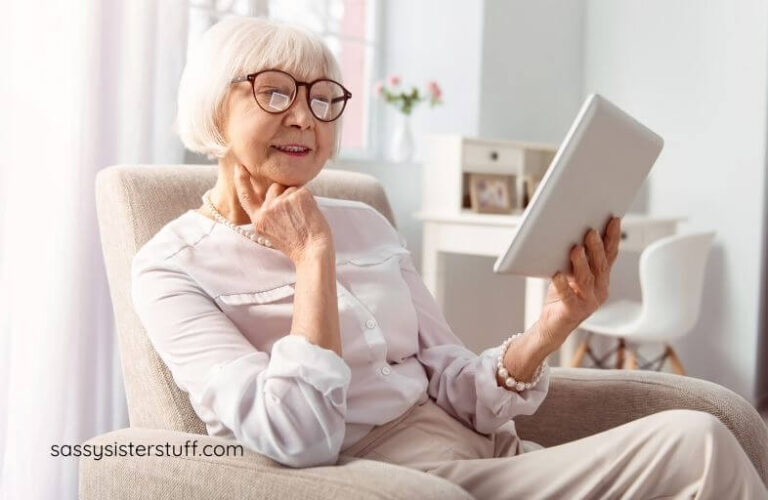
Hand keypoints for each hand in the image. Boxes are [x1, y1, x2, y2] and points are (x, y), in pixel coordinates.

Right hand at [233, 163, 333, 263]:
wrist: (313, 251)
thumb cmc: (297, 245)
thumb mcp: (271, 233)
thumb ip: (267, 215)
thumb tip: (272, 197)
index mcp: (259, 220)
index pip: (246, 196)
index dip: (241, 180)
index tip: (239, 167)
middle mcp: (267, 210)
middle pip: (274, 188)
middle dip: (284, 195)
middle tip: (295, 216)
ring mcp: (282, 202)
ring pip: (289, 189)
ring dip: (297, 198)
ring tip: (302, 217)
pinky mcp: (298, 196)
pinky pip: (303, 189)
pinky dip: (308, 199)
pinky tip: (309, 214)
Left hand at [536, 216, 621, 348]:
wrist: (552, 327)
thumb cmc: (561, 297)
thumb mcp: (571, 275)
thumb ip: (576, 260)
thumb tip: (574, 234)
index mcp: (601, 279)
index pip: (610, 255)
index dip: (612, 237)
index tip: (613, 219)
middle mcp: (599, 290)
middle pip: (600, 265)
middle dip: (597, 246)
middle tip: (591, 230)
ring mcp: (588, 302)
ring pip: (586, 278)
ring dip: (581, 262)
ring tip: (576, 248)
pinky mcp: (572, 311)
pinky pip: (568, 295)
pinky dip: (562, 284)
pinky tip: (557, 273)